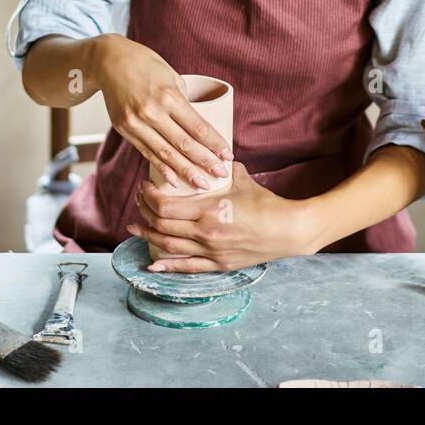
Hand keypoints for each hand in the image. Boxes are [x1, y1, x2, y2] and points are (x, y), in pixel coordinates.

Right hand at [92, 35, 232, 190]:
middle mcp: (152, 111)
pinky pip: (147, 153)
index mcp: (168, 95)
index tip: (228, 155)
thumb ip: (183, 102)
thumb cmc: (145, 64)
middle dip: (205, 162)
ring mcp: (136, 123)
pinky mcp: (125, 130)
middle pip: (184, 144)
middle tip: (221, 174)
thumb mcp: (171, 76)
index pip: (197, 127)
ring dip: (186, 171)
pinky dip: (162, 168)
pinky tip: (175, 180)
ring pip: (165, 153)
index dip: (214, 144)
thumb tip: (198, 127)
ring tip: (202, 184)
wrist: (109, 61)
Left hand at [127, 163, 313, 271]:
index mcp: (208, 210)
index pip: (165, 206)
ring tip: (136, 228)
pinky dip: (167, 265)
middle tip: (139, 203)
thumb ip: (220, 169)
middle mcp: (205, 233)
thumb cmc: (266, 203)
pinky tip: (153, 263)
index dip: (148, 198)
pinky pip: (187, 267)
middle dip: (145, 213)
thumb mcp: (241, 179)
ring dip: (149, 237)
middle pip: (162, 226)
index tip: (143, 188)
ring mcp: (211, 252)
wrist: (288, 230)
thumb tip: (209, 156)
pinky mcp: (219, 264)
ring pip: (169, 247)